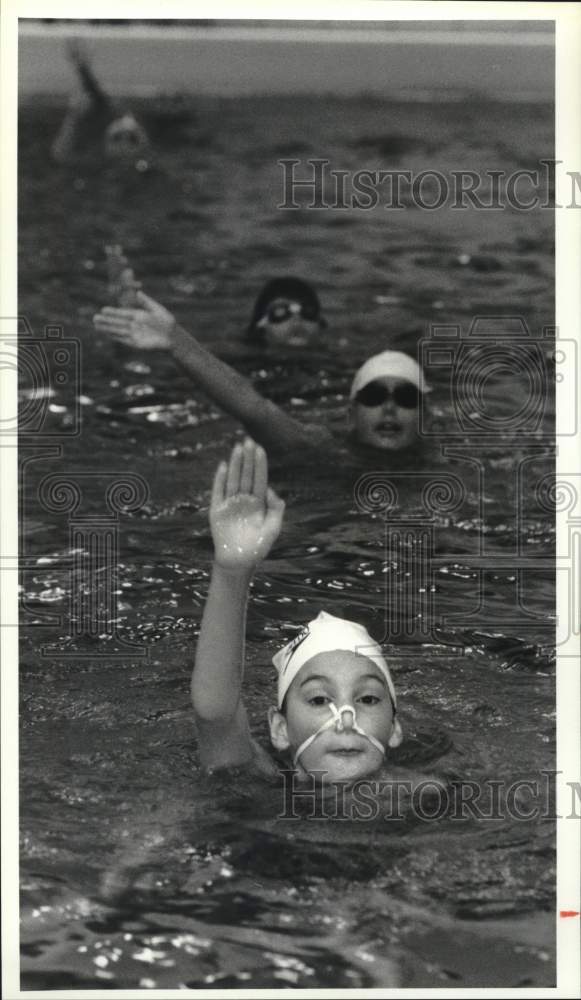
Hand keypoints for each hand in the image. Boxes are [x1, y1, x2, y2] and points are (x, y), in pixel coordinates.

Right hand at [93, 291, 174, 349]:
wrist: (173, 337)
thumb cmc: (167, 322)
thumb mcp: (157, 309)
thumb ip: (146, 302)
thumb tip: (137, 292)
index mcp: (138, 315)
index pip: (123, 313)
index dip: (113, 312)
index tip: (103, 310)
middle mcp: (134, 325)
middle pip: (117, 322)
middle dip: (106, 321)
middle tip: (94, 318)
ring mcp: (134, 334)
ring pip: (118, 331)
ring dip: (107, 329)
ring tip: (96, 326)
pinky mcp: (136, 344)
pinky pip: (123, 339)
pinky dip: (115, 337)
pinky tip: (107, 334)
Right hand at [210, 439, 284, 571]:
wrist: (239, 562)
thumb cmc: (258, 547)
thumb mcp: (273, 529)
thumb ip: (276, 509)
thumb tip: (272, 490)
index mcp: (259, 503)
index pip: (260, 479)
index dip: (260, 464)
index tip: (260, 448)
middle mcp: (245, 500)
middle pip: (247, 475)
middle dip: (248, 458)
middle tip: (248, 440)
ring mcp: (230, 504)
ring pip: (233, 479)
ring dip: (235, 464)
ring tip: (237, 448)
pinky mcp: (217, 511)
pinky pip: (218, 491)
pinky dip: (219, 479)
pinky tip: (223, 466)